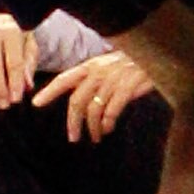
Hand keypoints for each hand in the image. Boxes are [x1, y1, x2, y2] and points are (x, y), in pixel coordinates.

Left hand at [31, 51, 147, 142]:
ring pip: (93, 109)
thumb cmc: (133, 63)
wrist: (157, 56)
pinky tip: (107, 128)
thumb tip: (81, 98)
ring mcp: (113, 80)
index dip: (50, 91)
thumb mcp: (109, 65)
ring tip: (95, 136)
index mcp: (91, 66)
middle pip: (77, 101)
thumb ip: (94, 78)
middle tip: (73, 138)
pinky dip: (107, 123)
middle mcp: (99, 72)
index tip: (36, 103)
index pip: (65, 78)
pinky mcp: (127, 88)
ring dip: (92, 127)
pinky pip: (111, 110)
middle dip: (73, 122)